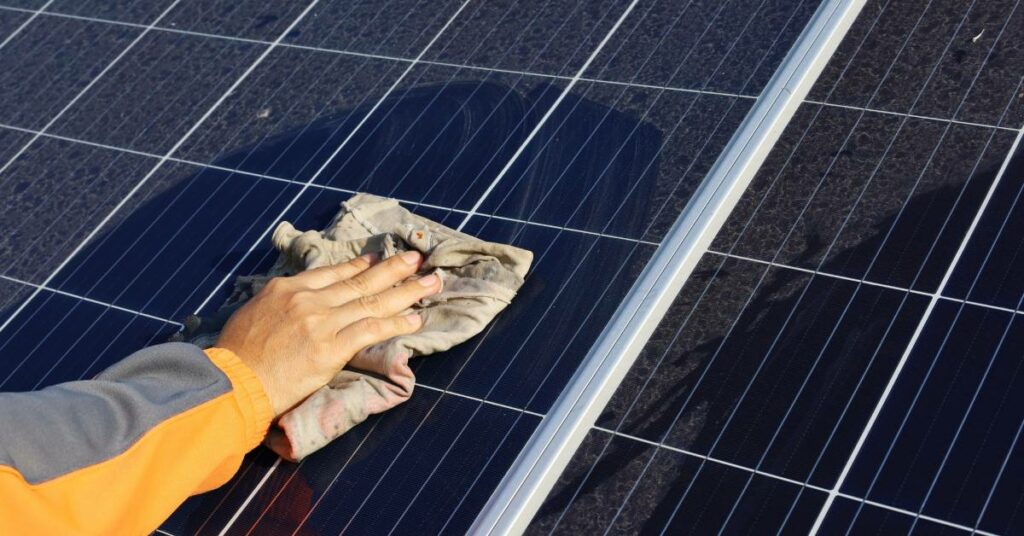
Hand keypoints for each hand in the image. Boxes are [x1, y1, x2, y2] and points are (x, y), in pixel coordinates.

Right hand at [215, 250, 440, 416]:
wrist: (232, 383)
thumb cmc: (235, 357)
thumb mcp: (252, 315)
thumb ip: (277, 305)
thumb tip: (289, 306)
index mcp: (286, 289)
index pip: (332, 272)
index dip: (359, 266)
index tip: (377, 260)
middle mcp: (307, 299)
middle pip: (359, 280)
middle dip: (393, 268)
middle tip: (417, 258)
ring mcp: (321, 322)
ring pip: (372, 301)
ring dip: (407, 290)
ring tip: (431, 282)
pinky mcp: (331, 348)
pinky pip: (372, 330)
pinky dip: (396, 323)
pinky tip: (415, 318)